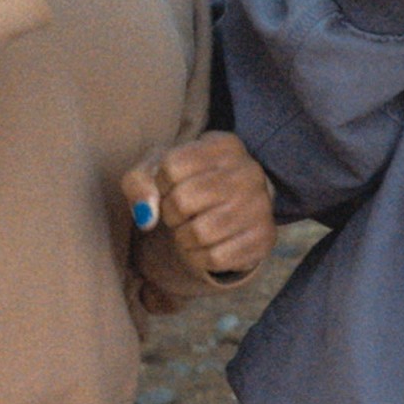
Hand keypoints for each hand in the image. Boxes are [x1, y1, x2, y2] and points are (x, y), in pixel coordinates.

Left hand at [121, 133, 276, 303]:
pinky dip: (198, 258)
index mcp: (225, 145)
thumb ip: (139, 183)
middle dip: (170, 214)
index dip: (160, 184)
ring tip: (189, 230)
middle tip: (178, 214)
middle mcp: (250, 170)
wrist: (229, 208)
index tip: (170, 187)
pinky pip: (216, 257)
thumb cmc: (187, 182)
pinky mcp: (265, 237)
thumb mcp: (158, 171)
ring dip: (182, 238)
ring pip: (200, 233)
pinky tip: (203, 247)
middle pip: (183, 200)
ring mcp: (261, 205)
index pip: (172, 166)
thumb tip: (147, 216)